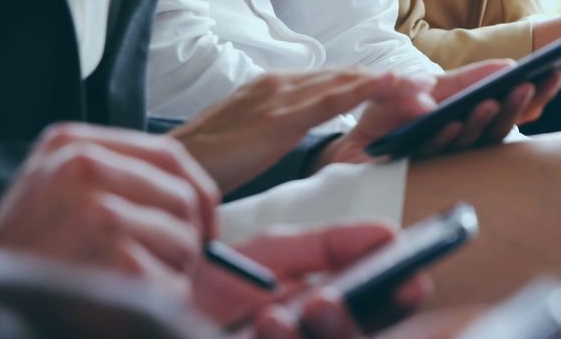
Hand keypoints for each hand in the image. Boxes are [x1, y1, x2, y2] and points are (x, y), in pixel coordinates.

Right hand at [0, 123, 220, 298]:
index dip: (198, 191)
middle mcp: (83, 169)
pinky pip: (173, 284)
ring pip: (185, 241)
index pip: (168, 154)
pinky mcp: (114, 259)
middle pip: (183, 199)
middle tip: (157, 267)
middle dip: (184, 240)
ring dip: (170, 274)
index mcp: (69, 144)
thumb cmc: (24, 255)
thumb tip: (199, 199)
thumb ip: (115, 179)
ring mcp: (98, 213)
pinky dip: (160, 303)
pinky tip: (121, 306)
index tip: (206, 221)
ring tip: (125, 286)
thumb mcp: (55, 192)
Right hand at [170, 69, 408, 191]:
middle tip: (432, 88)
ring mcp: (280, 95)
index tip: (409, 90)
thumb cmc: (207, 162)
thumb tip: (294, 133)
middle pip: (350, 76)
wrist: (171, 168)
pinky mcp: (279, 116)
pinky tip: (395, 86)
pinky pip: (332, 98)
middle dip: (393, 83)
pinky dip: (367, 89)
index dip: (376, 84)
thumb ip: (276, 129)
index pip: (337, 81)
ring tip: (428, 91)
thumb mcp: (251, 140)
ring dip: (393, 86)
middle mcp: (281, 83)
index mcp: (276, 88)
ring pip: (348, 82)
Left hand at [192, 224, 429, 336]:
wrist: (148, 305)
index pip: (379, 318)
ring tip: (274, 314)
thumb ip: (328, 245)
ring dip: (312, 337)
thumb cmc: (212, 284)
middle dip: (349, 328)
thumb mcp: (272, 256)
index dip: (398, 303)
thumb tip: (389, 232)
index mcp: (328, 322)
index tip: (412, 282)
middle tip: (327, 299)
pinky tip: (262, 324)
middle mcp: (317, 338)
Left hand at [320, 61, 560, 164]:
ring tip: (491, 99)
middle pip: (500, 124)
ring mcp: (444, 156)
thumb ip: (458, 82)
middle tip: (531, 85)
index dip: (534, 93)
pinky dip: (446, 135)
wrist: (349, 147)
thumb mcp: (421, 87)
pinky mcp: (419, 169)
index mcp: (470, 117)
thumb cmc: (388, 118)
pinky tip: (451, 120)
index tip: (554, 72)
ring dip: (484, 120)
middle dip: (516, 105)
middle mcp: (464, 139)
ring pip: (474, 140)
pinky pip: (437, 152)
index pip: (510, 105)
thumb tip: (505, 68)